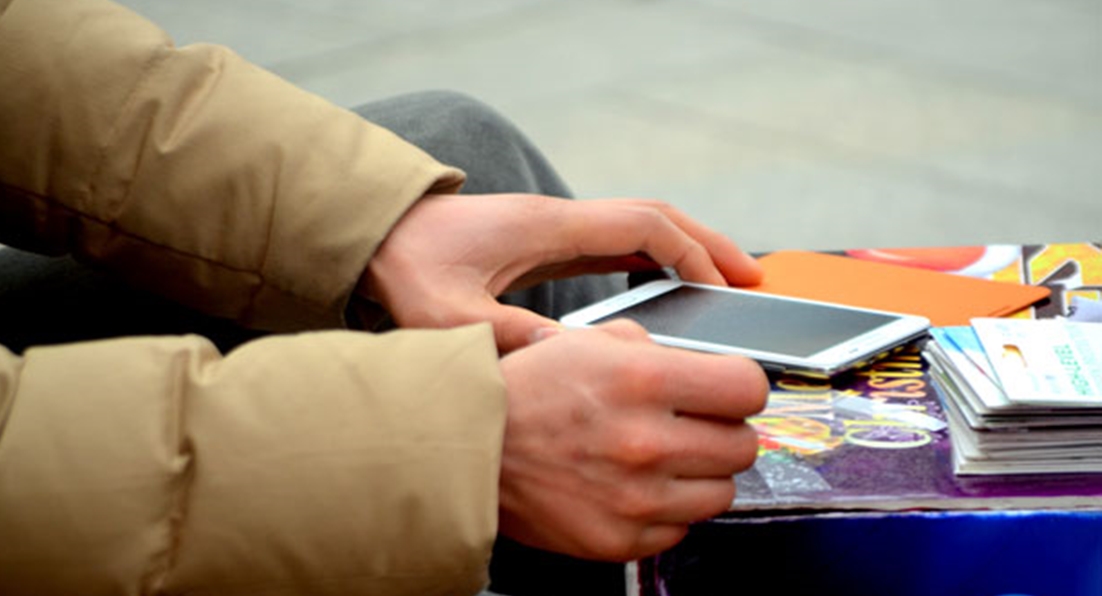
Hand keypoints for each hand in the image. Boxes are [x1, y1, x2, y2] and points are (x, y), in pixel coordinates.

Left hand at [360, 194, 761, 351]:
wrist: (375, 236)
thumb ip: (511, 338)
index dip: (694, 252)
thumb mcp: (454, 316)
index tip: (727, 285)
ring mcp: (555, 229)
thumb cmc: (408, 270)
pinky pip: (616, 244)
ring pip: (640, 229)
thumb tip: (577, 364)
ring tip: (724, 286)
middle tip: (753, 280)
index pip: (644, 226)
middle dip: (708, 246)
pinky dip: (652, 260)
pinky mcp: (544, 244)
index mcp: (550, 229)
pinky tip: (664, 289)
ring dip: (685, 251)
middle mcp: (561, 221)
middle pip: (656, 219)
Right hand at [497, 320, 767, 560]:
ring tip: (663, 459)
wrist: (470, 450)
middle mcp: (646, 442)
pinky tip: (636, 488)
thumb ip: (652, 348)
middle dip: (724, 431)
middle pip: (744, 445)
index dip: (741, 386)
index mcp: (643, 381)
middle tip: (693, 425)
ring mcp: (636, 499)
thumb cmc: (525, 393)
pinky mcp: (621, 540)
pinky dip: (667, 510)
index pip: (748, 388)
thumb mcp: (587, 341)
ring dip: (701, 475)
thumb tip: (702, 367)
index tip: (729, 391)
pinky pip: (681, 528)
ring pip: (721, 492)